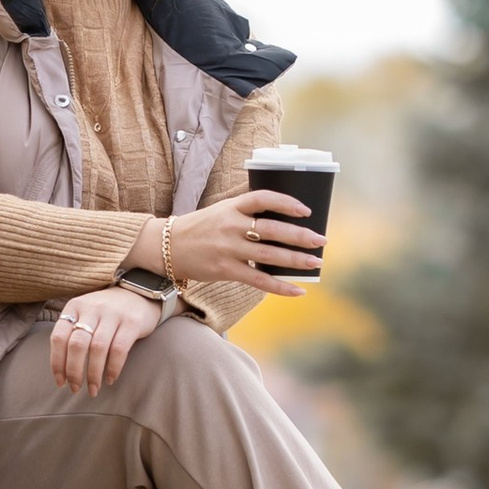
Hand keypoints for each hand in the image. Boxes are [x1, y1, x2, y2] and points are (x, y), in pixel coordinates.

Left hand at [50, 282, 166, 395]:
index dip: (57, 363)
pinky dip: (113, 368)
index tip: (60, 382)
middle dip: (74, 372)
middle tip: (76, 389)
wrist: (139, 293)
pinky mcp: (132, 322)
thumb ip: (72, 334)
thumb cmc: (106, 312)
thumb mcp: (85, 314)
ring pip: (97, 349)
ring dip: (93, 374)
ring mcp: (113, 314)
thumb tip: (62, 371)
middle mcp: (92, 308)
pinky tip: (110, 379)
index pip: (58, 337)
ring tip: (94, 389)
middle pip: (77, 345)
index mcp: (74, 306)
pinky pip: (119, 349)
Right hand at [159, 190, 324, 296]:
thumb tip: (282, 223)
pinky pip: (259, 280)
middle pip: (272, 229)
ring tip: (316, 263)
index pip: (263, 198)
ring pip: (269, 255)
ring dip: (296, 260)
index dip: (286, 203)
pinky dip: (280, 286)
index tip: (306, 210)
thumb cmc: (201, 228)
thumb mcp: (221, 211)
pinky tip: (298, 290)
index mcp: (231, 207)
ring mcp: (228, 249)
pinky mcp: (225, 270)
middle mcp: (231, 226)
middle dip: (300, 236)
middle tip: (322, 240)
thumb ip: (246, 213)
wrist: (167, 246)